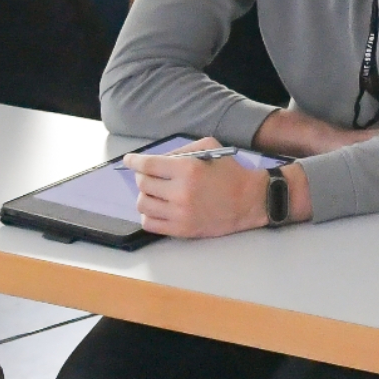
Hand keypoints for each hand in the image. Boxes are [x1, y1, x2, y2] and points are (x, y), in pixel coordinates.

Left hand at [130, 142, 289, 238]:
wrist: (249, 201)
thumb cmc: (230, 172)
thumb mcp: (210, 149)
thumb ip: (181, 150)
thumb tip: (157, 159)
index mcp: (188, 169)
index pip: (148, 165)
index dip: (134, 161)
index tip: (129, 160)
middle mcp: (181, 192)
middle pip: (143, 184)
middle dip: (143, 177)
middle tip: (150, 176)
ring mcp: (180, 213)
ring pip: (142, 204)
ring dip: (145, 196)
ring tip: (155, 193)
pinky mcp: (181, 230)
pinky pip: (149, 224)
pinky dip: (148, 214)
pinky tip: (158, 208)